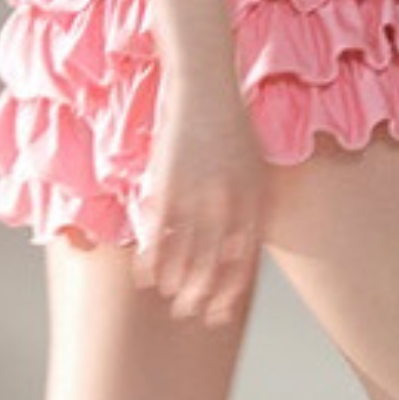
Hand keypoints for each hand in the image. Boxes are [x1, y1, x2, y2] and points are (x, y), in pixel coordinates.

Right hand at [132, 74, 268, 326]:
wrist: (206, 86)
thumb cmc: (232, 124)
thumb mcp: (254, 165)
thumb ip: (250, 204)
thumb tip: (243, 243)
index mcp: (254, 200)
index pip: (244, 261)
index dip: (231, 290)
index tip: (220, 312)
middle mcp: (228, 202)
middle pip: (214, 264)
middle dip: (201, 294)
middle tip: (190, 313)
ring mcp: (197, 194)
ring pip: (184, 254)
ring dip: (175, 282)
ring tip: (167, 298)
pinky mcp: (168, 184)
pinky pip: (158, 233)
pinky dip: (151, 258)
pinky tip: (144, 275)